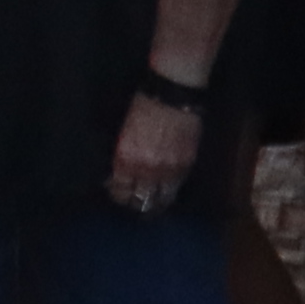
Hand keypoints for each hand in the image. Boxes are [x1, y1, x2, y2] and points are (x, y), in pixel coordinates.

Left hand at [104, 88, 201, 213]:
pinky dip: (170, 193)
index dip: (118, 196)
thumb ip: (124, 156)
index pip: (120, 190)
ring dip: (155, 204)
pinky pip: (177, 188)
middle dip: (136, 205)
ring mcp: (168, 170)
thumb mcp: (124, 133)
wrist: (172, 97)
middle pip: (141, 200)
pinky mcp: (186, 166)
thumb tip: (120, 173)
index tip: (118, 196)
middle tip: (135, 206)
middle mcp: (146, 169)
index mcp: (126, 158)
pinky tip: (166, 194)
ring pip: (162, 199)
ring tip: (152, 206)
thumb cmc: (142, 108)